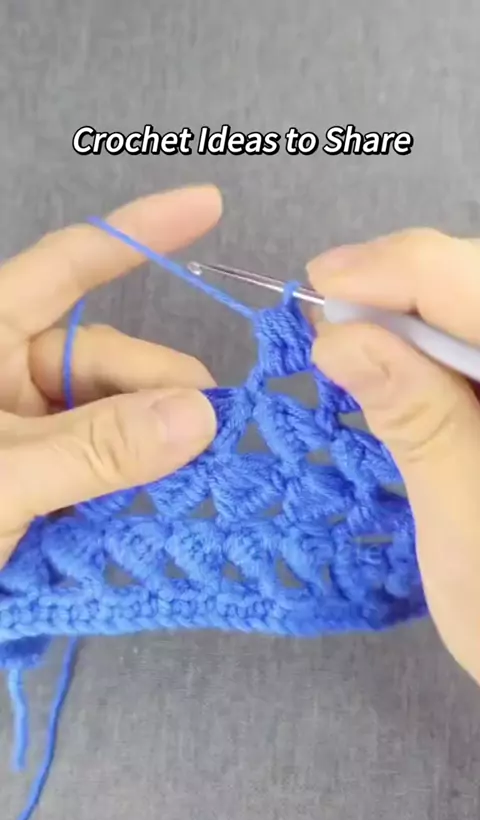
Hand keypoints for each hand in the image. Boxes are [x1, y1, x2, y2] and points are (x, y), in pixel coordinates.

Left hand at [0, 185, 220, 568]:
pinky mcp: (35, 471)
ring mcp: (20, 424)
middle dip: (161, 387)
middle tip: (218, 429)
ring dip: (151, 439)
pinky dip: (130, 474)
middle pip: (103, 357)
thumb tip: (200, 415)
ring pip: (107, 413)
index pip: (67, 265)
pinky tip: (162, 492)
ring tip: (198, 471)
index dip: (138, 233)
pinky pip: (97, 457)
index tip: (208, 204)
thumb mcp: (3, 477)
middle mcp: (4, 370)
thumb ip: (95, 447)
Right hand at [307, 229, 479, 684]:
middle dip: (405, 286)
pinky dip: (429, 347)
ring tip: (348, 340)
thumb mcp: (466, 528)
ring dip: (412, 314)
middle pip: (479, 283)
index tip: (320, 284)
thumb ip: (420, 423)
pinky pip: (472, 344)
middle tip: (325, 318)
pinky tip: (395, 366)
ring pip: (473, 307)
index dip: (403, 270)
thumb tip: (341, 338)